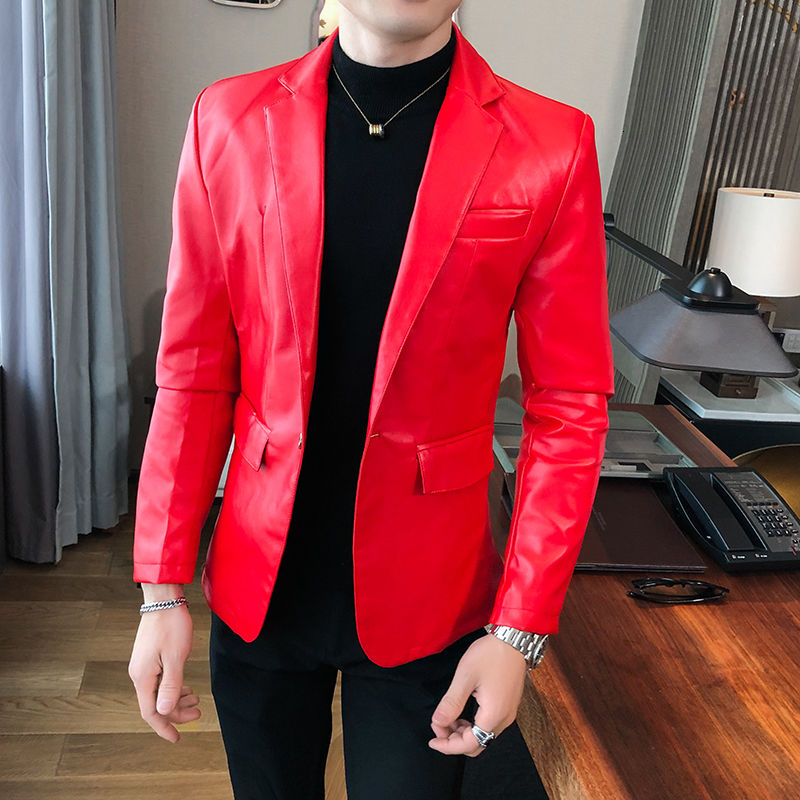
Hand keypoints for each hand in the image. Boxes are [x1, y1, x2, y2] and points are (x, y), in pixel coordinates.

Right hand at [128, 605, 200, 741]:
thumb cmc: (171, 625)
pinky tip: (186, 687)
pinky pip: (160, 680)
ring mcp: (144, 666)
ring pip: (159, 692)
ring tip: (196, 699)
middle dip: (176, 712)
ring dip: (176, 699)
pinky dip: (174, 687)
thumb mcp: (176, 657)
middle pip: (156, 704)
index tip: (177, 738)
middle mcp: (139, 674)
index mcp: (143, 676)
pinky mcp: (150, 658)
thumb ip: (170, 685)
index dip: (164, 727)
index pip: (151, 712)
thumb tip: (164, 711)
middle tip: (198, 713)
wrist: (163, 600)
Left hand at [428, 633, 527, 756]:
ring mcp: (508, 712)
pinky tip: (463, 712)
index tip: (432, 739)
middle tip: (439, 727)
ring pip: (484, 735)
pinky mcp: (509, 704)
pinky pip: (490, 725)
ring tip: (449, 718)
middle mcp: (504, 719)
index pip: (469, 744)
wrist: (514, 639)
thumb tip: (438, 722)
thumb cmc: (490, 655)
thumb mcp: (465, 677)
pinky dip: (474, 724)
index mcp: (493, 715)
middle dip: (455, 741)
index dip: (448, 746)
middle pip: (478, 744)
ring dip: (464, 732)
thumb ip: (451, 703)